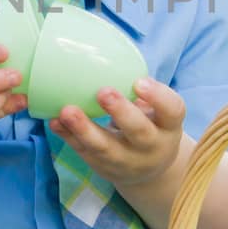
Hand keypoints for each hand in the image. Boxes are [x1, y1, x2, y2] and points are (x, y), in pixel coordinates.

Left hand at [50, 77, 186, 188]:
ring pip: (106, 148)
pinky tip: (55, 122)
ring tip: (67, 111)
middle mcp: (152, 147)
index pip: (172, 111)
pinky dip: (68, 137)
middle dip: (121, 112)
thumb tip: (112, 57)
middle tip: (103, 92)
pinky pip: (84, 152)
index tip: (139, 81)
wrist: (149, 171)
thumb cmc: (152, 126)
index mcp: (169, 127)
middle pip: (139, 132)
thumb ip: (144, 92)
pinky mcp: (103, 167)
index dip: (158, 96)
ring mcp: (127, 161)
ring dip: (84, 129)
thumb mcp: (158, 112)